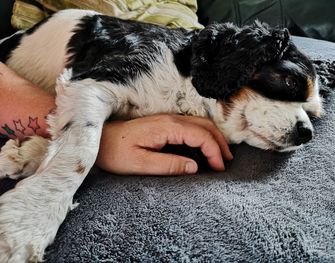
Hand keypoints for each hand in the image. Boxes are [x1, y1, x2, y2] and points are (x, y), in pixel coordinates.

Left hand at [96, 115, 232, 174]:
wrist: (100, 139)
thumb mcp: (140, 163)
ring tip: (220, 156)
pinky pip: (190, 128)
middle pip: (204, 126)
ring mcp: (167, 120)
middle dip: (219, 143)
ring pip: (199, 124)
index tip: (219, 168)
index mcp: (166, 127)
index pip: (200, 135)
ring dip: (212, 138)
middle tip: (226, 162)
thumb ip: (169, 164)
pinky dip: (202, 138)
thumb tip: (195, 166)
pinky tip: (202, 151)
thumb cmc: (116, 152)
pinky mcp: (164, 125)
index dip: (214, 151)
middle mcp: (170, 120)